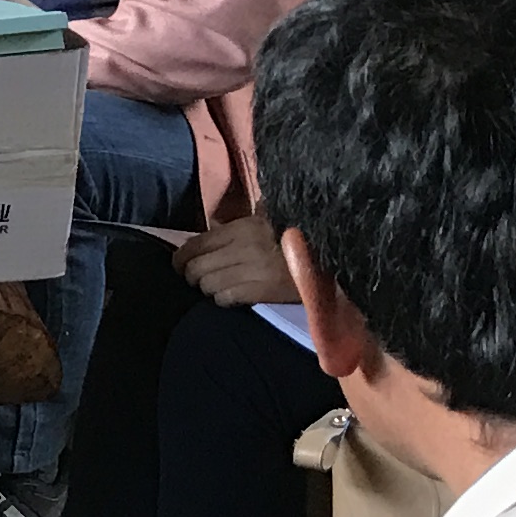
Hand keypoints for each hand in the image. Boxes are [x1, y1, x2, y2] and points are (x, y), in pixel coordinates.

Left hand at [173, 214, 300, 307]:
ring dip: (209, 289)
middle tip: (198, 280)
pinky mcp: (263, 290)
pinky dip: (223, 299)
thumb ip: (240, 221)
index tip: (181, 264)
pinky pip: (226, 298)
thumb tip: (213, 224)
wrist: (334, 252)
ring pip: (207, 285)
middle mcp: (242, 246)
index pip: (195, 244)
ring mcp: (253, 269)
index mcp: (242, 227)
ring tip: (218, 288)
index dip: (181, 258)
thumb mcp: (268, 217)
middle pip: (195, 267)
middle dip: (192, 276)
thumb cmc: (298, 233)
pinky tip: (232, 297)